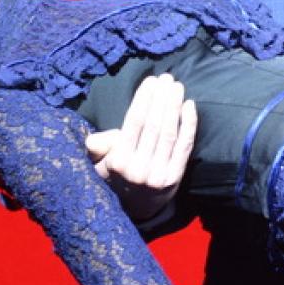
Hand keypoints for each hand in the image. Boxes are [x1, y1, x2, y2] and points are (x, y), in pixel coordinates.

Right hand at [85, 73, 196, 223]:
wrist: (137, 206)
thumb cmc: (118, 174)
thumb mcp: (101, 162)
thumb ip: (99, 146)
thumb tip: (93, 140)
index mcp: (119, 160)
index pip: (133, 123)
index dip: (144, 99)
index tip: (151, 81)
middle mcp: (139, 168)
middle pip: (154, 125)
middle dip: (161, 98)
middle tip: (167, 78)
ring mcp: (158, 173)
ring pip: (169, 133)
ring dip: (174, 106)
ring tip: (177, 87)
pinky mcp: (175, 176)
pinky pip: (184, 146)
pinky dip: (189, 125)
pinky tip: (190, 106)